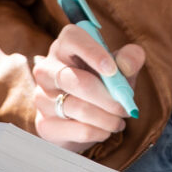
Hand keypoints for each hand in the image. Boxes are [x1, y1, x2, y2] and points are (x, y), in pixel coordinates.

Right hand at [31, 26, 144, 150]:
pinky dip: (100, 132)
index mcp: (64, 47)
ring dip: (108, 118)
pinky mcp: (45, 124)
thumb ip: (130, 59)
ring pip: (79, 108)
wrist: (84, 119)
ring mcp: (42, 97)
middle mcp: (47, 69)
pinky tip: (105, 130)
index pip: (72, 38)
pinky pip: (79, 130)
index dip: (93, 52)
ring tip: (119, 121)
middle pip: (77, 81)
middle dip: (108, 97)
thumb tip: (125, 65)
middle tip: (126, 107)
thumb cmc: (103, 84)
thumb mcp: (121, 69)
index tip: (112, 70)